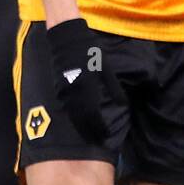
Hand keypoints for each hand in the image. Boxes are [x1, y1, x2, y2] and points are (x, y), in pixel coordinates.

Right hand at [46, 18, 123, 145]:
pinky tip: (80, 123)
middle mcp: (75, 94)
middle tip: (98, 142)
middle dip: (90, 132)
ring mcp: (65, 93)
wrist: (67, 42)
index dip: (100, 128)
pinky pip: (67, 109)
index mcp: (88, 89)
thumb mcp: (106, 70)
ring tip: (89, 137)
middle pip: (82, 120)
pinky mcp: (60, 90)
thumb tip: (123, 104)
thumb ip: (114, 89)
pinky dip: (74, 118)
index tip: (106, 136)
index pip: (94, 116)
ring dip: (81, 128)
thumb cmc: (90, 54)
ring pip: (73, 116)